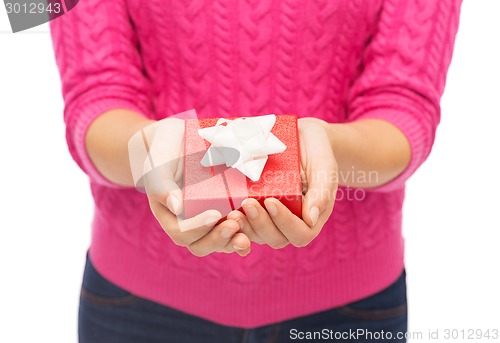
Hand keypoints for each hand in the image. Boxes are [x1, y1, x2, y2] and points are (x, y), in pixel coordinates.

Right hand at [129, 118, 250, 256]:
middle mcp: (188, 222)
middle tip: (234, 224)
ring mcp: (208, 219)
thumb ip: (161, 183)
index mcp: (169, 213)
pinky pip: (234, 231)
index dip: (198, 228)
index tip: (215, 214)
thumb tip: (176, 208)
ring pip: (220, 243)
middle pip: (201, 245)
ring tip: (246, 234)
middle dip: (218, 239)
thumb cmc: (166, 149)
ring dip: (233, 242)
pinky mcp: (225, 212)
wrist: (180, 137)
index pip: (181, 232)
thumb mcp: (158, 161)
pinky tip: (254, 232)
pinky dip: (245, 235)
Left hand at [227, 117, 337, 247]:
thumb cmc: (318, 151)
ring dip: (244, 226)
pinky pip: (245, 221)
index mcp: (311, 217)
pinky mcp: (256, 207)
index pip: (300, 234)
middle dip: (260, 224)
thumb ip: (322, 191)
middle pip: (275, 238)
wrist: (303, 137)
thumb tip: (311, 219)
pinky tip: (224, 208)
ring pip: (256, 234)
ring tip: (233, 210)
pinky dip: (235, 219)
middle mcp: (290, 222)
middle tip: (247, 203)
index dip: (285, 223)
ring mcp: (270, 217)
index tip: (271, 201)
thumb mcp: (324, 166)